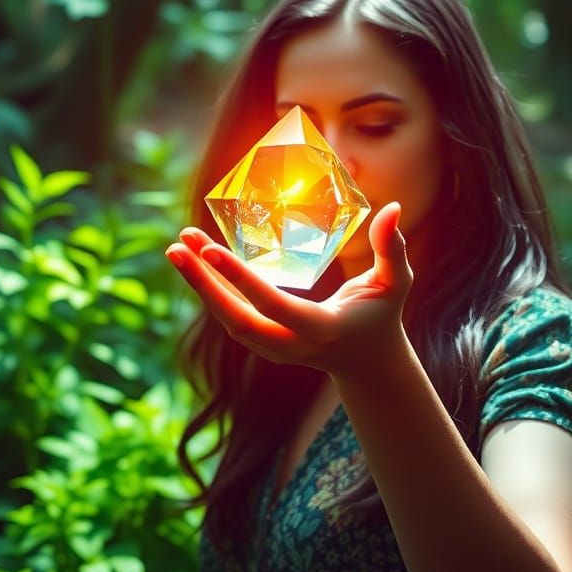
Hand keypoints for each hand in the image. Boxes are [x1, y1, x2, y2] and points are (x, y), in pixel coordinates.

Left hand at [165, 202, 412, 376]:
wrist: (366, 363)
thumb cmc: (381, 316)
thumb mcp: (395, 283)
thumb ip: (392, 248)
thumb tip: (393, 207)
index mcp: (321, 329)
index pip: (273, 304)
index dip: (240, 279)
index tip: (210, 250)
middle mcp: (290, 344)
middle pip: (235, 319)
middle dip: (203, 284)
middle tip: (176, 247)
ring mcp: (273, 348)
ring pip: (226, 319)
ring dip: (199, 284)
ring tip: (178, 247)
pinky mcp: (262, 343)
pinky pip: (230, 316)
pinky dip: (210, 289)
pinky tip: (194, 259)